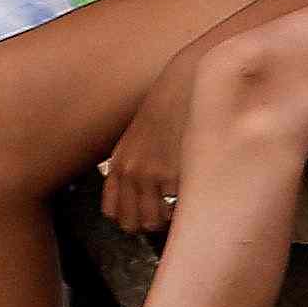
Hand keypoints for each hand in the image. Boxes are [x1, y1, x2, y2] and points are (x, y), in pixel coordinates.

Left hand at [103, 51, 205, 235]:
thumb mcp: (139, 135)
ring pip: (155, 222)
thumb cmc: (169, 106)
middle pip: (132, 223)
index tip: (144, 215)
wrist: (190, 82)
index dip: (129, 217)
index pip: (112, 211)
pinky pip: (179, 210)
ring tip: (182, 206)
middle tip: (166, 214)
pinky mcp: (178, 176)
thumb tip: (138, 196)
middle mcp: (132, 172)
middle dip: (149, 223)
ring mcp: (154, 176)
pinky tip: (195, 194)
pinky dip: (187, 208)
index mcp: (120, 162)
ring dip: (168, 220)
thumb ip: (134, 164)